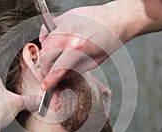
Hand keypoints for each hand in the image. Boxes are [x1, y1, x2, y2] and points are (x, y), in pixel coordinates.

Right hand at [39, 0, 161, 90]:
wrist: (116, 19)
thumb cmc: (109, 40)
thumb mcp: (95, 62)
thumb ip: (75, 70)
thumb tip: (62, 76)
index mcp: (78, 48)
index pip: (56, 68)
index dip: (48, 80)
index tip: (45, 85)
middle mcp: (69, 35)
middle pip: (45, 55)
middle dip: (45, 67)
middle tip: (49, 71)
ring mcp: (65, 24)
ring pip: (44, 42)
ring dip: (45, 53)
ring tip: (52, 57)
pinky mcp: (64, 16)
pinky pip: (47, 28)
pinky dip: (46, 36)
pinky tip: (51, 41)